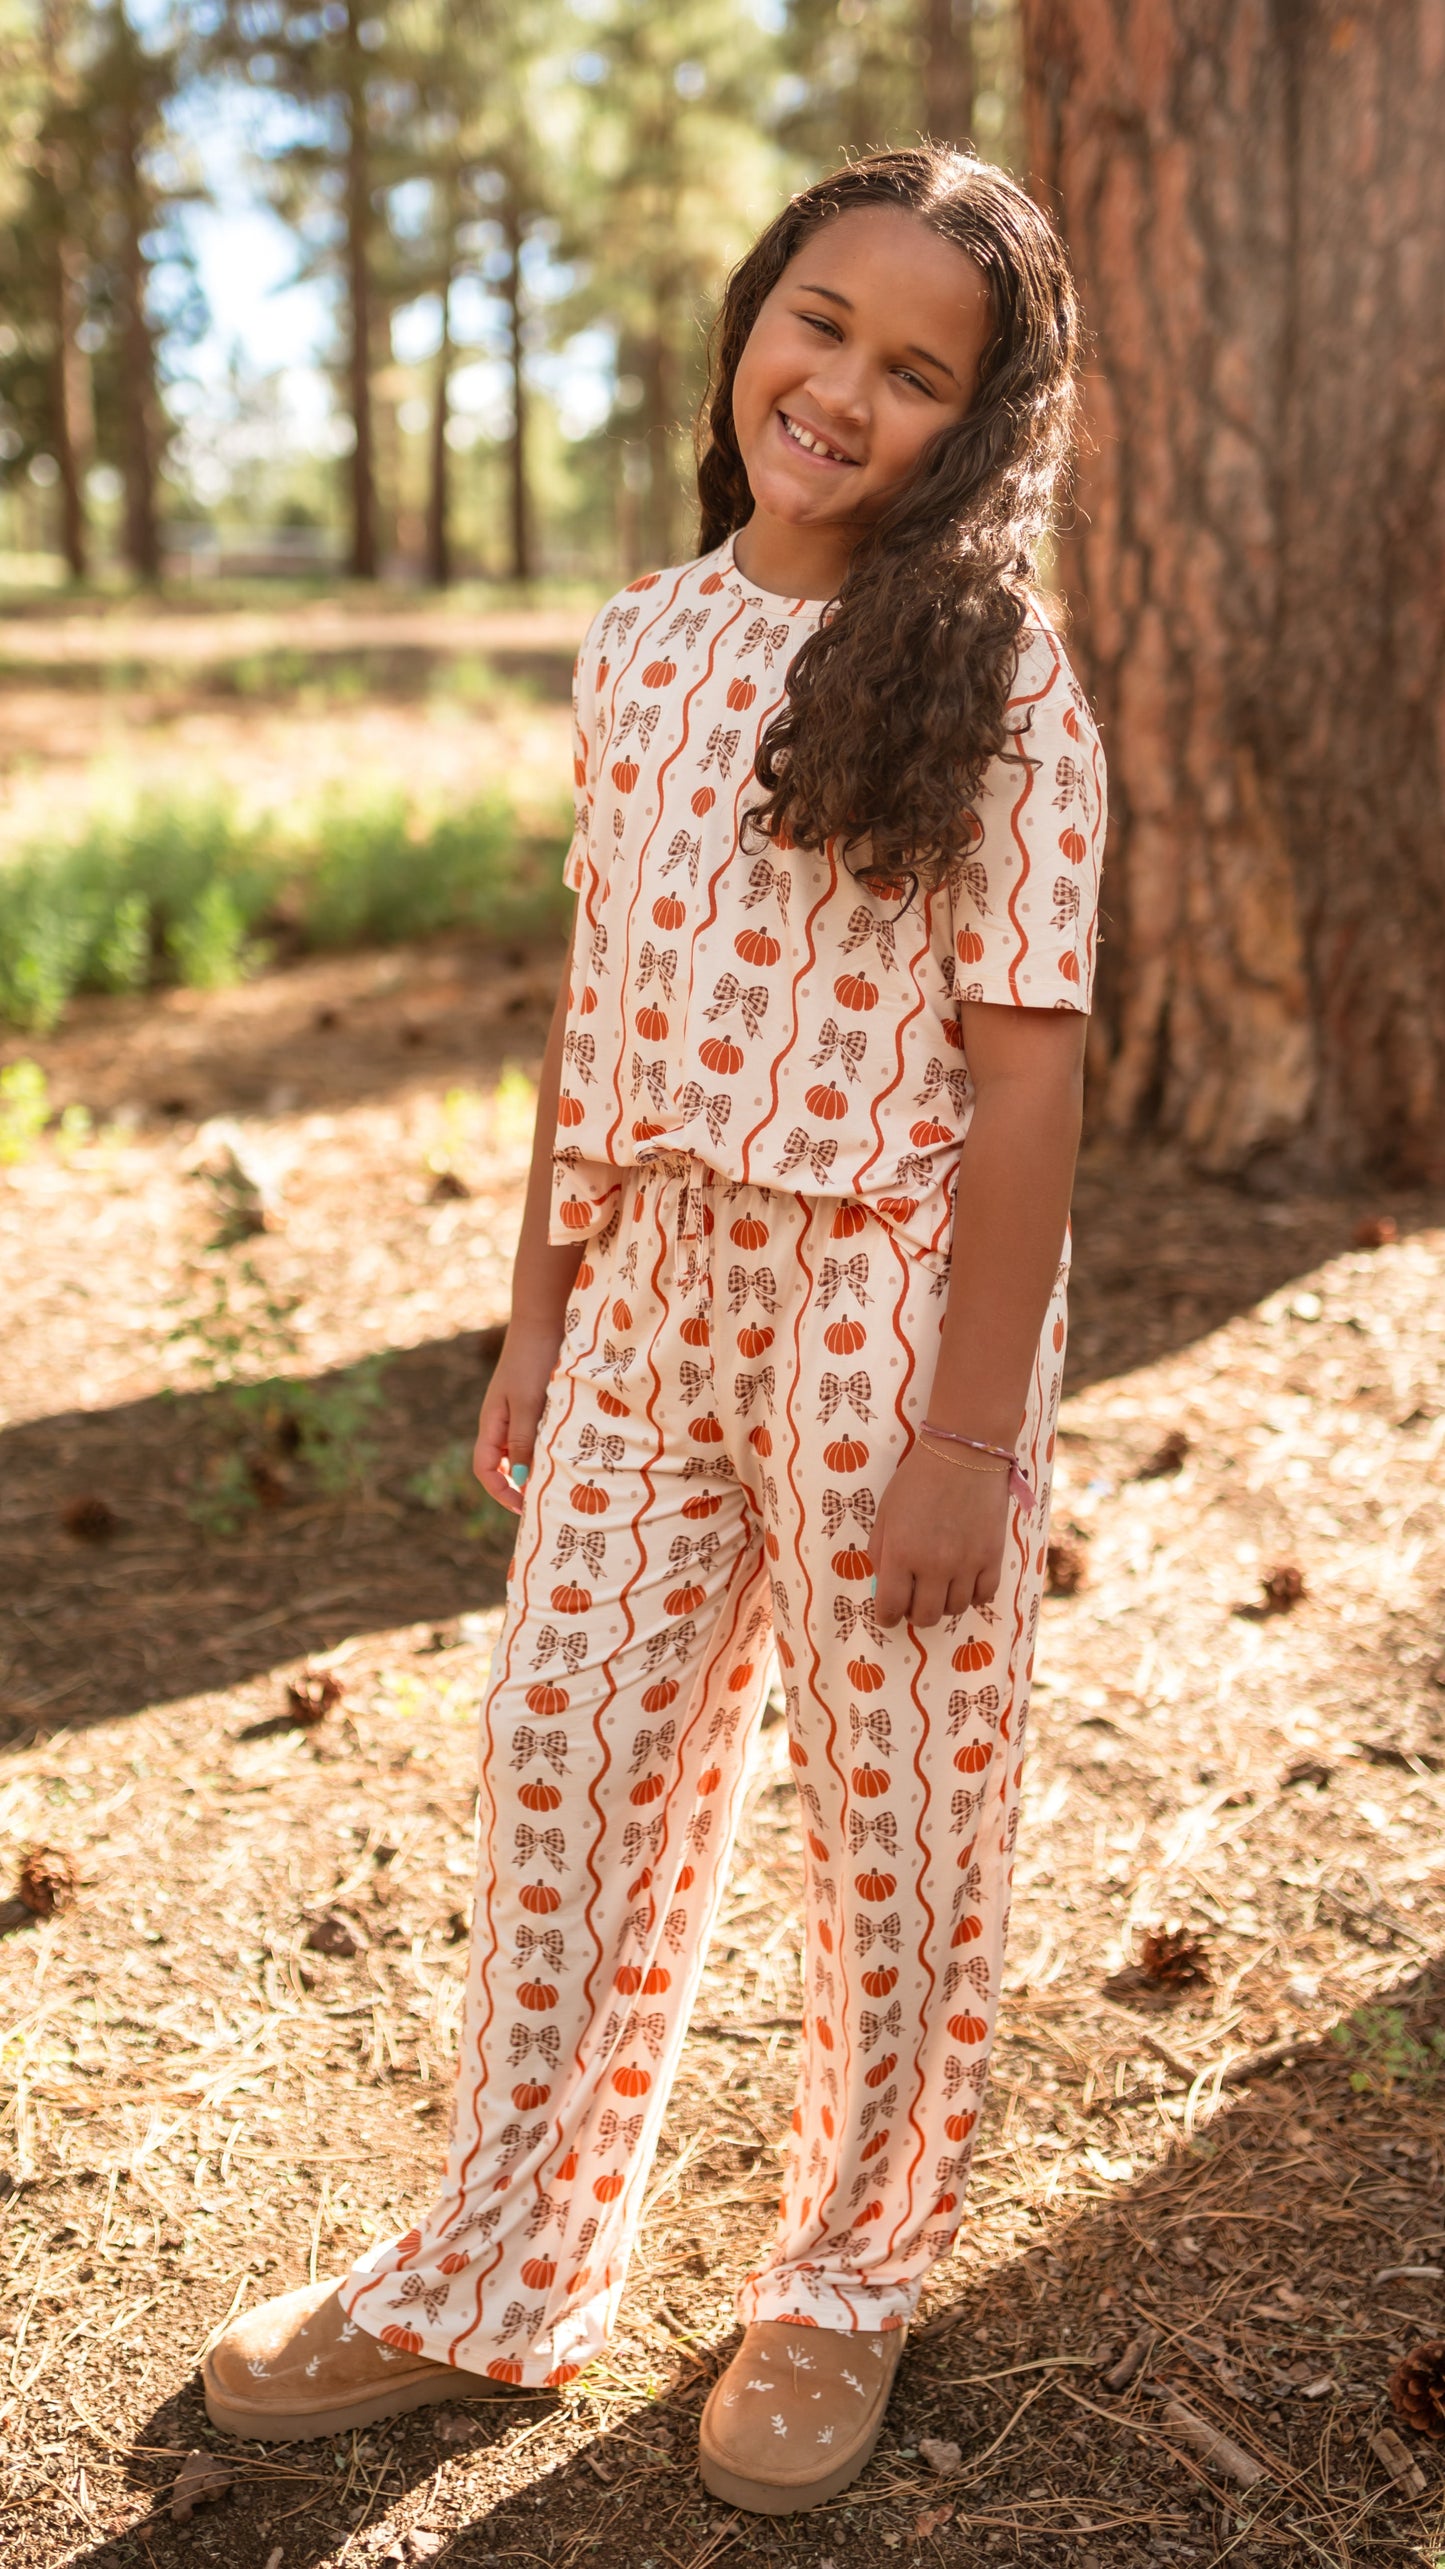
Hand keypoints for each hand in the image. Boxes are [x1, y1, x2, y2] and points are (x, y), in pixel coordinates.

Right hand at [473, 1322, 564, 1514]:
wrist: (544, 1319)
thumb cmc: (534, 1361)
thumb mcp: (528, 1404)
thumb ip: (522, 1441)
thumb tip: (519, 1481)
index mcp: (492, 1423)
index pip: (485, 1470)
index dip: (501, 1493)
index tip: (525, 1508)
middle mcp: (501, 1420)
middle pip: (501, 1464)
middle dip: (518, 1486)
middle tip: (545, 1502)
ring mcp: (517, 1409)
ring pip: (520, 1450)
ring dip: (534, 1467)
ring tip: (560, 1481)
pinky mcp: (535, 1400)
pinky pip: (536, 1433)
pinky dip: (546, 1447)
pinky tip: (568, 1452)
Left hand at [869, 1441, 1008, 1627]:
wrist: (964, 1454)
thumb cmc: (917, 1479)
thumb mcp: (885, 1512)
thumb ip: (880, 1551)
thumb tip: (883, 1583)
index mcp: (901, 1553)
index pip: (890, 1607)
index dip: (886, 1617)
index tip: (888, 1616)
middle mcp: (933, 1565)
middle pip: (924, 1617)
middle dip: (914, 1614)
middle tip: (913, 1601)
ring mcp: (966, 1563)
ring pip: (954, 1609)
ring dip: (943, 1603)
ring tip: (939, 1587)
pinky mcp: (992, 1557)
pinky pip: (983, 1596)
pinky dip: (972, 1596)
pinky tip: (965, 1582)